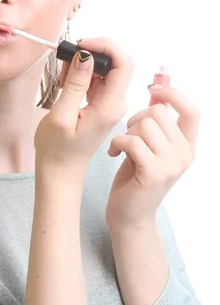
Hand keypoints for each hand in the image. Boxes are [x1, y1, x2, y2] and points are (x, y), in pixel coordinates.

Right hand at [34, 37, 133, 181]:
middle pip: (115, 63)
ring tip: (62, 82)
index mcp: (110, 106)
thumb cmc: (57, 149)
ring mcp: (110, 103)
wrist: (61, 171)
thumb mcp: (61, 115)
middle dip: (90, 54)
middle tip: (65, 66)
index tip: (81, 45)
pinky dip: (80, 76)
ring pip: (103, 69)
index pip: (123, 63)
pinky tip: (65, 87)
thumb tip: (86, 56)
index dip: (105, 46)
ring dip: (82, 66)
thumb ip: (75, 84)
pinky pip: (96, 79)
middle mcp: (115, 102)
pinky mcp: (102, 103)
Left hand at [105, 85, 199, 231]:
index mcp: (186, 146)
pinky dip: (116, 143)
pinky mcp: (154, 173)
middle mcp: (185, 154)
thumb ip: (157, 125)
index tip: (153, 88)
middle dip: (135, 118)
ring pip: (144, 125)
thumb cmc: (135, 179)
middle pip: (159, 112)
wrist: (129, 216)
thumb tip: (156, 91)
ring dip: (125, 133)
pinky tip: (113, 154)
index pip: (192, 110)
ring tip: (120, 148)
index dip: (173, 94)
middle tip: (126, 135)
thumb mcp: (150, 147)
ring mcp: (171, 165)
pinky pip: (132, 141)